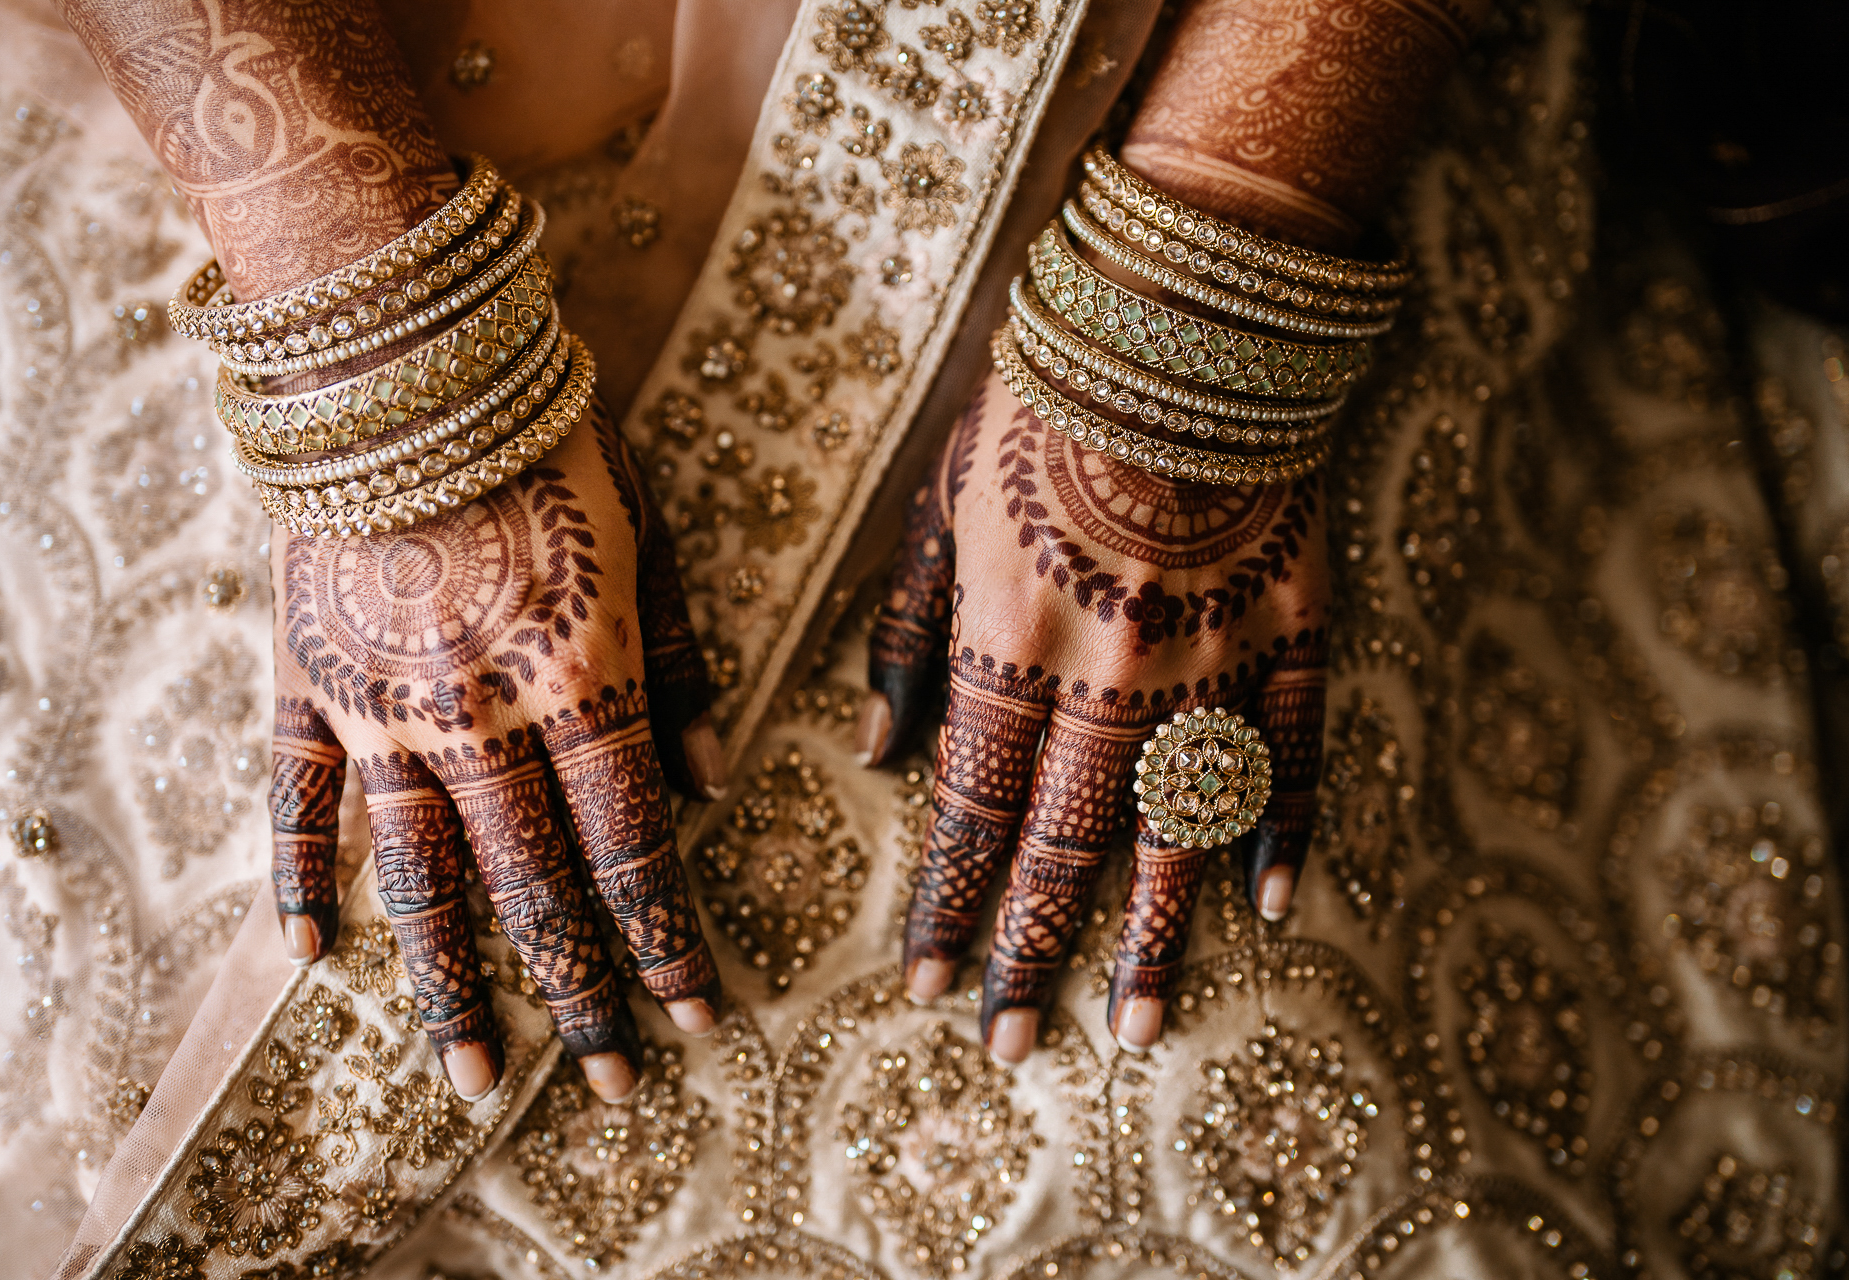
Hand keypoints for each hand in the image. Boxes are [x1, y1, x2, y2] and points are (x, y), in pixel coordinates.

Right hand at [269, 399, 724, 1103]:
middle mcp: (479, 719)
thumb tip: (709, 785)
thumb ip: (676, 668)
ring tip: (472, 1077)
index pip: (630, 849)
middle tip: (613, 1081)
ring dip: (450, 983)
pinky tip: (313, 957)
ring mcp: (381, 709)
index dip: (667, 940)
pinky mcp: (304, 682)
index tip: (697, 1015)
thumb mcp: (648, 542)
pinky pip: (294, 803)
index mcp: (577, 682)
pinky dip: (297, 879)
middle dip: (581, 992)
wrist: (407, 356)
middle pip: (534, 888)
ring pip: (417, 878)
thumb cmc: (552, 438)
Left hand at [859, 373, 1328, 1062]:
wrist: (1181, 312)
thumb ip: (910, 635)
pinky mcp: (1294, 628)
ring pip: (1176, 827)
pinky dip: (1285, 828)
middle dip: (1031, 950)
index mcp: (1012, 637)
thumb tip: (875, 749)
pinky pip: (1294, 750)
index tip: (927, 984)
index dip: (948, 903)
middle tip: (1011, 1043)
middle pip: (1065, 842)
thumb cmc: (1039, 403)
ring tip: (1139, 1026)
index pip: (972, 806)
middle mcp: (1111, 669)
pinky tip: (1272, 904)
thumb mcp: (941, 504)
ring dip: (1155, 934)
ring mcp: (1212, 656)